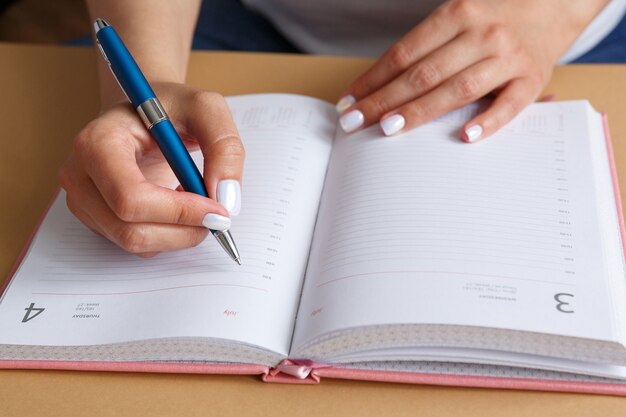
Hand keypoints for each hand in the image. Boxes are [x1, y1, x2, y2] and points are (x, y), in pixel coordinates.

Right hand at [59, 82, 244, 256]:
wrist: (144, 110)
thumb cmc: (171, 106)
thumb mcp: (207, 109)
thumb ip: (225, 148)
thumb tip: (227, 199)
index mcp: (97, 142)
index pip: (131, 197)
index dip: (179, 212)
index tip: (218, 209)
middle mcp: (80, 174)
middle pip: (131, 230)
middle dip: (183, 231)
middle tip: (218, 216)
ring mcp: (83, 200)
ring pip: (135, 244)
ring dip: (179, 235)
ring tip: (197, 203)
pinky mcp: (96, 218)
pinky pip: (137, 245)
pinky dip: (168, 236)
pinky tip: (178, 208)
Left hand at [336, 0, 606, 141]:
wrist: (554, 2)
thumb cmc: (493, 14)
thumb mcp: (457, 16)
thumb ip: (426, 46)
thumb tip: (379, 85)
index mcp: (457, 13)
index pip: (404, 53)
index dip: (372, 79)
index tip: (348, 102)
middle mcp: (481, 34)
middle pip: (423, 74)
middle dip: (383, 100)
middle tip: (353, 123)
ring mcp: (508, 57)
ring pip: (458, 88)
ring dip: (420, 111)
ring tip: (388, 129)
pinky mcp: (532, 78)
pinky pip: (510, 104)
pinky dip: (489, 120)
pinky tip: (466, 137)